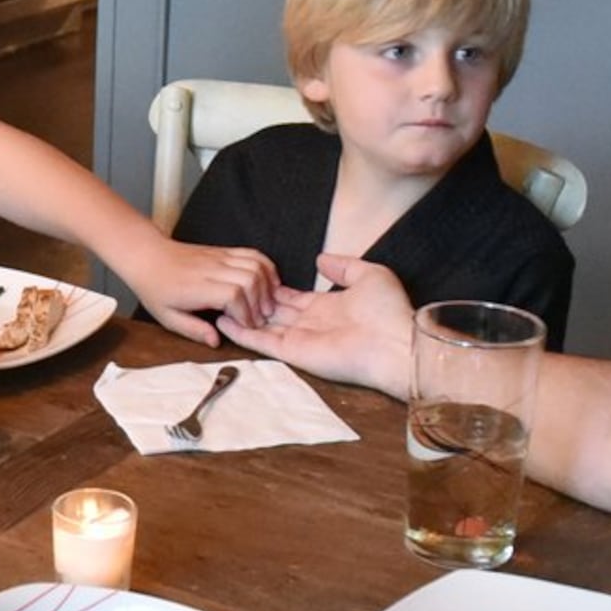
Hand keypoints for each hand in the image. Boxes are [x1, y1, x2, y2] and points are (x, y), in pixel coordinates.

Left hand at [115, 236, 279, 345]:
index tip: (246, 326)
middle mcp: (211, 269)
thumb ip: (193, 330)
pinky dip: (266, 268)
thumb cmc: (156, 288)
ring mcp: (220, 258)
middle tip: (260, 319)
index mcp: (197, 287)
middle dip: (261, 303)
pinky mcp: (225, 251)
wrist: (148, 257)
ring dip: (267, 286)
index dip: (245, 313)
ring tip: (267, 304)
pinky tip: (269, 283)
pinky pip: (253, 254)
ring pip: (255, 266)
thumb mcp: (168, 317)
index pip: (233, 295)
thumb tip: (216, 341)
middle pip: (250, 280)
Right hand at [224, 258, 413, 395]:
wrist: (394, 344)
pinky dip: (241, 333)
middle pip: (273, 311)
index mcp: (327, 307)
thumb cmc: (388, 311)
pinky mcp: (293, 352)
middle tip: (227, 289)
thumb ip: (343, 265)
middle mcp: (310, 323)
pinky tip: (222, 322)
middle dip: (252, 301)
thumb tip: (321, 258)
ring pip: (262, 326)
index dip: (273, 287)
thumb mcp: (369, 274)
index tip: (253, 277)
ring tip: (215, 304)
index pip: (292, 297)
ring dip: (241, 317)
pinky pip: (262, 341)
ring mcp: (300, 339)